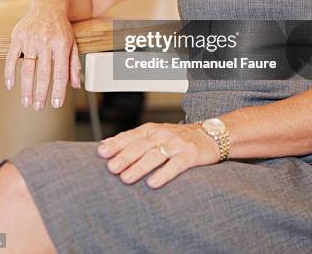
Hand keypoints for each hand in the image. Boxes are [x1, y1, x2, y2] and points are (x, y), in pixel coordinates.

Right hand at [4, 0, 81, 109]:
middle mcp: (46, 41)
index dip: (58, 90)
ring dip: (26, 87)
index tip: (56, 104)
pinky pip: (11, 57)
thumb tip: (75, 85)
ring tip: (26, 102)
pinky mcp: (18, 36)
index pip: (60, 72)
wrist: (49, 5)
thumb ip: (74, 64)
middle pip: (43, 72)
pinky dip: (9, 72)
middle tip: (38, 107)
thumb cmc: (62, 28)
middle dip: (40, 92)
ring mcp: (31, 38)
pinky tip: (10, 85)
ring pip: (28, 68)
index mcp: (62, 43)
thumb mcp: (73, 43)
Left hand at [97, 121, 219, 188]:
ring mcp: (177, 144)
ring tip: (126, 178)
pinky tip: (153, 183)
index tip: (102, 153)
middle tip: (111, 168)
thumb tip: (104, 145)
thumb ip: (131, 139)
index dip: (116, 144)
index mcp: (151, 129)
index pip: (131, 136)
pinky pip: (176, 165)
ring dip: (139, 166)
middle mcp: (162, 134)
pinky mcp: (190, 155)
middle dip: (124, 157)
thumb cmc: (177, 138)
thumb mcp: (154, 134)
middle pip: (140, 146)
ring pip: (155, 155)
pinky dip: (164, 174)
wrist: (210, 135)